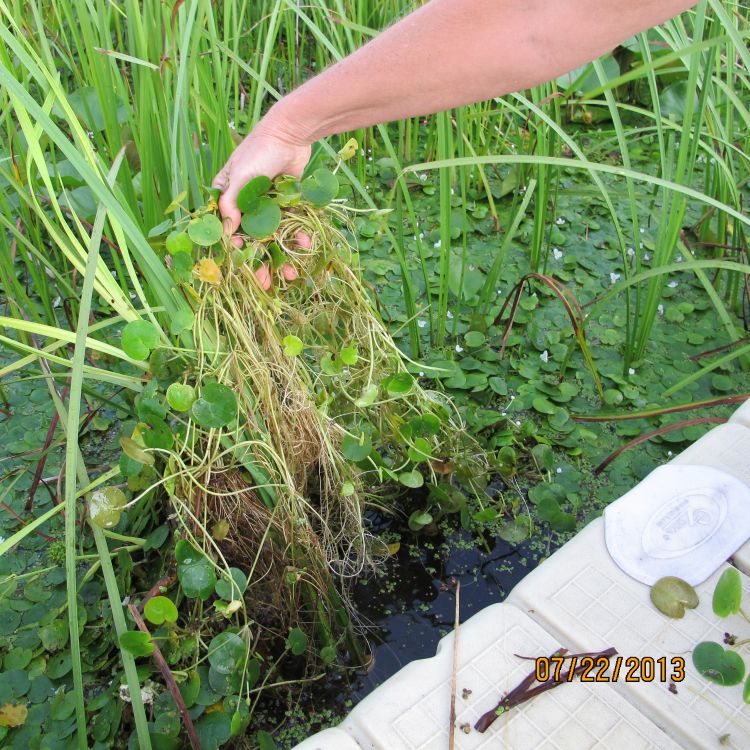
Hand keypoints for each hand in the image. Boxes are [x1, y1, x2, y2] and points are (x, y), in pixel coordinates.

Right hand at [213, 117, 310, 289]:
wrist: (292, 133)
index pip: (226, 230)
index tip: (244, 269)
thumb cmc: (260, 150)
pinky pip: (291, 227)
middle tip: (267, 283)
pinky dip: (298, 237)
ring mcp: (266, 206)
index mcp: (226, 196)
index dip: (235, 252)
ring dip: (280, 256)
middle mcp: (245, 204)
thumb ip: (232, 202)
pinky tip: (306, 246)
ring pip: (272, 238)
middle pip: (250, 240)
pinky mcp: (287, 205)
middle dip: (259, 263)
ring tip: (290, 273)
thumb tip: (226, 231)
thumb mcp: (241, 176)